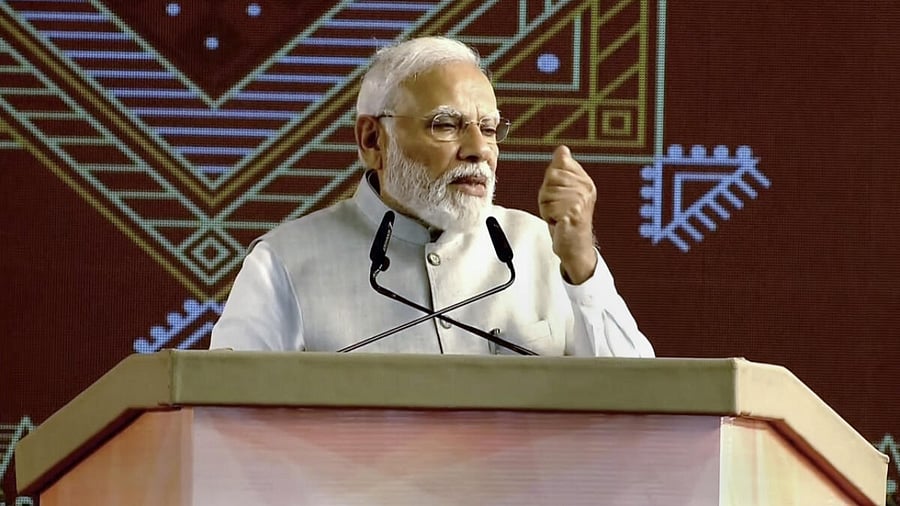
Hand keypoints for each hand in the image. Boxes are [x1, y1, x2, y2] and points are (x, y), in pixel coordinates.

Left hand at [538, 145, 597, 283]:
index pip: (558, 166)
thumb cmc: (569, 218)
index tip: (559, 194)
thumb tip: (562, 149)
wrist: (575, 246)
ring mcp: (581, 201)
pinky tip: (558, 222)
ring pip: (547, 193)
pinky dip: (548, 216)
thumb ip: (563, 169)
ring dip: (547, 207)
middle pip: (551, 178)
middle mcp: (586, 188)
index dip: (551, 182)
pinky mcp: (573, 214)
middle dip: (547, 195)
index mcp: (585, 180)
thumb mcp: (566, 190)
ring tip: (558, 215)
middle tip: (557, 207)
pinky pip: (548, 207)